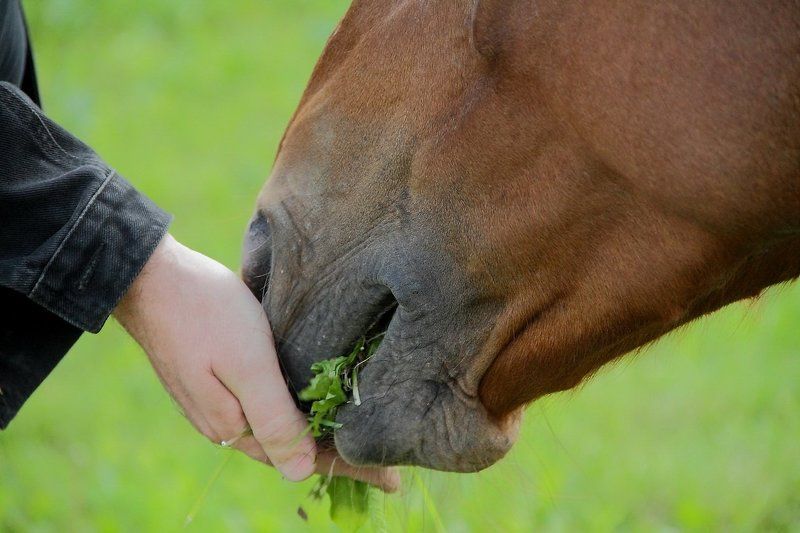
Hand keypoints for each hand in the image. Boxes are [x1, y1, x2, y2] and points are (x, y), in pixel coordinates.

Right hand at [114, 234, 398, 490]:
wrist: (150, 278)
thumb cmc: (206, 313)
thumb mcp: (248, 364)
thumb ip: (274, 418)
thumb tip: (302, 475)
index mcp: (234, 426)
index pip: (304, 457)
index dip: (352, 468)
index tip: (393, 481)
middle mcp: (226, 424)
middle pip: (293, 449)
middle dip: (339, 456)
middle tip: (386, 464)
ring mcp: (218, 403)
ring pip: (279, 429)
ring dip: (318, 435)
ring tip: (355, 436)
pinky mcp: (216, 381)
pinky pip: (265, 408)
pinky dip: (296, 412)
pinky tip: (312, 404)